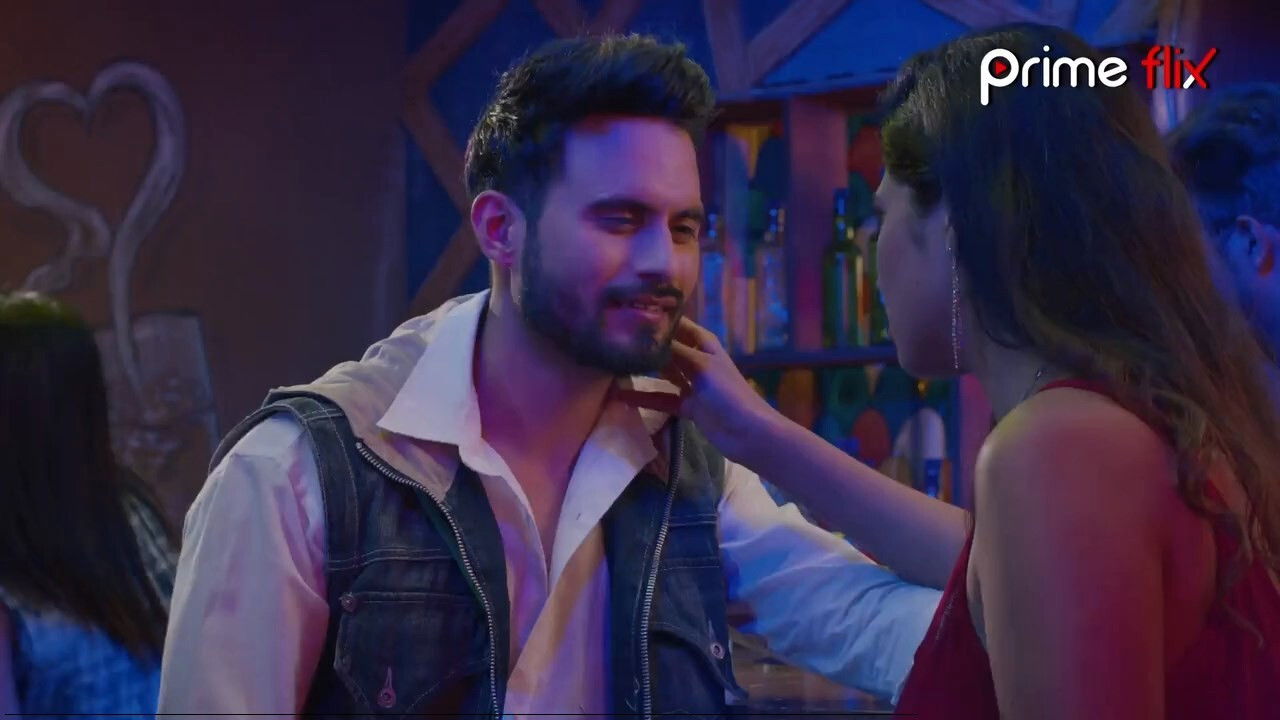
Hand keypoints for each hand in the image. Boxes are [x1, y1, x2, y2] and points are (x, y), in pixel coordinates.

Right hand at [615, 316, 781, 464]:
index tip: (627, 312)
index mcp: (704, 343)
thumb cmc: (728, 392)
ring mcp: (691, 383)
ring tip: (613, 365)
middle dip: (645, 345)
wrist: (748, 432)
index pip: (677, 324)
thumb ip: (673, 350)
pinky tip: (622, 396)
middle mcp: (696, 359)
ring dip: (643, 370)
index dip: (657, 318)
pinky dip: (645, 398)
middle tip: (611, 340)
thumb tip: (645, 334)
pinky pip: (662, 398)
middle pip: (667, 348)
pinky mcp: (687, 405)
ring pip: (662, 373)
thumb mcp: (701, 365)